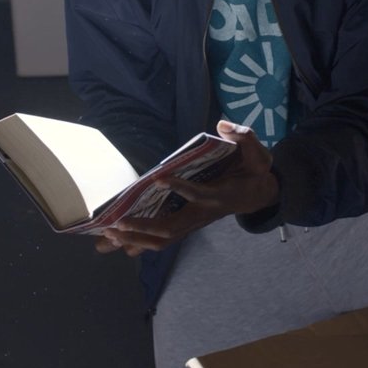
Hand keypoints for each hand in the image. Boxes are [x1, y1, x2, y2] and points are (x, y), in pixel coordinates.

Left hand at [94, 120, 277, 256]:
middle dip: (144, 227)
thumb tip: (223, 125)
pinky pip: (162, 239)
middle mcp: (204, 213)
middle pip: (172, 227)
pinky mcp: (188, 225)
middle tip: (118, 222)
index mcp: (219, 195)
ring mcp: (194, 222)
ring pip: (164, 239)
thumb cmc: (254, 172)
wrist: (257, 196)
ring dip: (136, 239)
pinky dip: (140, 243)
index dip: (180, 188)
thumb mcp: (258, 153)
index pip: (198, 194)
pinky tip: (119, 243)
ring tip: (110, 235)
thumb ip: (245, 137)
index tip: (158, 178)